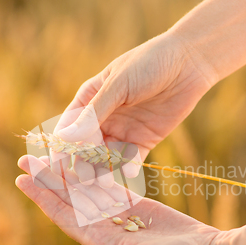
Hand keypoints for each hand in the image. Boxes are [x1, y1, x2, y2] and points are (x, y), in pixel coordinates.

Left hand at [16, 155, 238, 244]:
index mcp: (98, 241)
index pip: (62, 215)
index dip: (41, 197)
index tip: (21, 177)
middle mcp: (104, 227)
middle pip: (70, 198)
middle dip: (48, 178)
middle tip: (27, 155)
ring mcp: (121, 215)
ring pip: (88, 188)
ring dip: (69, 171)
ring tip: (52, 151)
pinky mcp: (138, 205)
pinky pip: (112, 184)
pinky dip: (97, 170)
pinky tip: (85, 157)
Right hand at [52, 31, 216, 185]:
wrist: (188, 64)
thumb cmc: (149, 64)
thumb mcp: (119, 85)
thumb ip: (94, 113)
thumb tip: (64, 138)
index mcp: (90, 100)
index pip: (69, 127)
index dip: (63, 146)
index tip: (58, 165)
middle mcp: (103, 118)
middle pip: (86, 147)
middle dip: (83, 164)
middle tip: (85, 178)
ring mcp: (123, 130)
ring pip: (106, 157)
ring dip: (104, 170)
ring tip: (104, 181)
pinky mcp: (144, 140)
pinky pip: (131, 159)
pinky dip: (128, 167)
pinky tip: (129, 171)